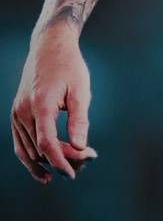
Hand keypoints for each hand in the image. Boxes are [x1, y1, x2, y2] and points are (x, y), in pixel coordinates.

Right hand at [11, 21, 97, 182]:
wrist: (49, 46)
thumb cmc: (69, 66)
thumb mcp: (81, 90)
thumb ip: (80, 120)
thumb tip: (80, 148)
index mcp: (41, 103)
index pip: (47, 144)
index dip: (60, 162)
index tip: (73, 174)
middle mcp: (24, 111)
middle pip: (40, 149)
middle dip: (63, 160)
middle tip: (87, 160)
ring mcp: (17, 113)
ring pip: (29, 150)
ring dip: (49, 161)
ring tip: (74, 163)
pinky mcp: (16, 114)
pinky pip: (21, 144)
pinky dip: (32, 158)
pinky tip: (45, 171)